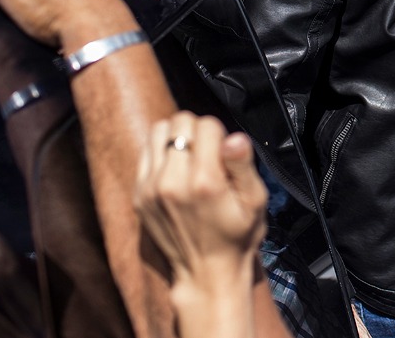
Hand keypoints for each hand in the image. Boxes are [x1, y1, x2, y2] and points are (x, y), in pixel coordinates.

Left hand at [134, 112, 267, 288]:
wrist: (206, 274)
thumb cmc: (237, 236)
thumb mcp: (255, 201)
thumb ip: (243, 166)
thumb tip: (234, 138)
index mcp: (205, 181)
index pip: (207, 124)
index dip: (221, 134)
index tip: (225, 156)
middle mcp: (173, 182)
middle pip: (181, 121)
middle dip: (198, 131)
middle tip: (209, 155)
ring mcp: (151, 189)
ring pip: (159, 130)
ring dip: (177, 137)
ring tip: (191, 158)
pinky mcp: (139, 195)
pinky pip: (146, 151)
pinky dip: (161, 152)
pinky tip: (176, 170)